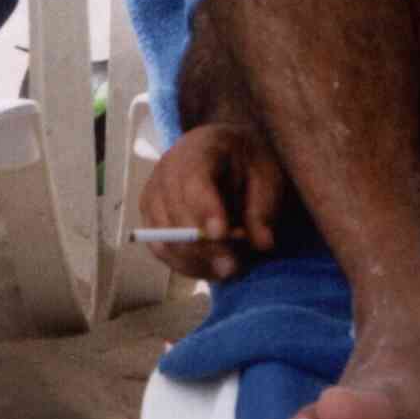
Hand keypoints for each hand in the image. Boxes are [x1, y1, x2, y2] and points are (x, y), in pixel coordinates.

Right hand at [139, 123, 286, 279]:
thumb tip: (263, 243)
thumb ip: (264, 207)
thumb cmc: (249, 162)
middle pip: (174, 214)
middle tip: (234, 265)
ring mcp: (154, 195)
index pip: (193, 179)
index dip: (205, 208)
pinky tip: (213, 270)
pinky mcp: (152, 219)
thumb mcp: (267, 176)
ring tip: (228, 270)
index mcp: (199, 148)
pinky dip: (186, 265)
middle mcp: (167, 170)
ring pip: (163, 238)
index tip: (222, 233)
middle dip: (203, 245)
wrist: (228, 153)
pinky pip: (161, 250)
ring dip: (195, 260)